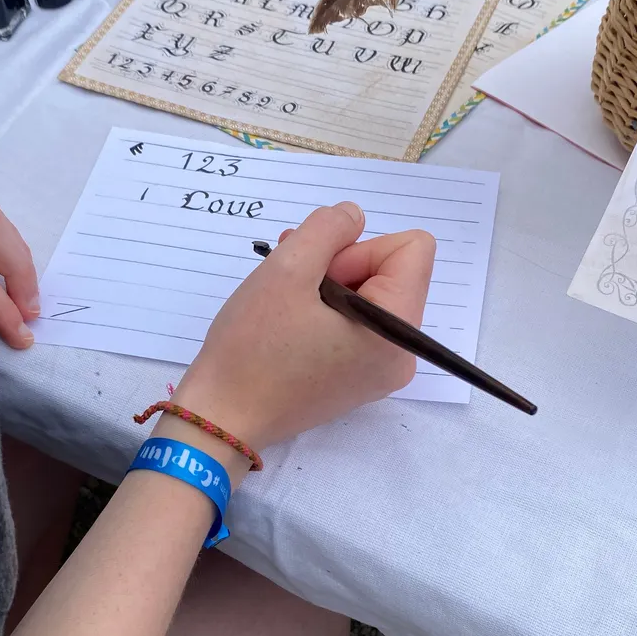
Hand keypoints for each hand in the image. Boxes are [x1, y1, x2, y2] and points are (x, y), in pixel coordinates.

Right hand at [172, 202, 434, 449]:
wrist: (223, 417)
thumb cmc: (252, 347)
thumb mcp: (286, 269)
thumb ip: (328, 229)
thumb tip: (353, 217)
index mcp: (395, 330)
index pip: (412, 249)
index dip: (360, 248)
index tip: (318, 274)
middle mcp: (401, 356)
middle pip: (394, 273)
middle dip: (342, 266)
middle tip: (293, 280)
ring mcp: (381, 373)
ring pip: (372, 296)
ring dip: (330, 286)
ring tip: (284, 297)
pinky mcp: (358, 381)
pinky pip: (359, 326)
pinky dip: (328, 312)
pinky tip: (290, 320)